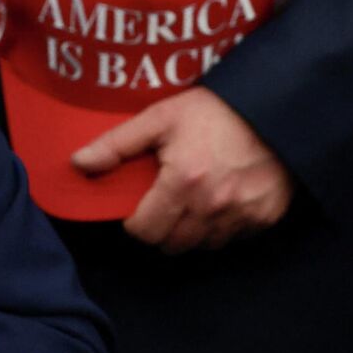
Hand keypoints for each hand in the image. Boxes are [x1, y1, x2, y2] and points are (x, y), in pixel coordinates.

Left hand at [71, 86, 293, 253]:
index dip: (135, 222)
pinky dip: (221, 228)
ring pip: (202, 246)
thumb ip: (116, 144)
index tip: (138, 207)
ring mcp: (242, 214)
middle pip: (172, 244)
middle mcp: (213, 206)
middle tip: (161, 206)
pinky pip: (233, 238)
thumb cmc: (213, 111)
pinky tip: (219, 203)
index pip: (144, 231)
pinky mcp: (266, 217)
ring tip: (189, 204)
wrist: (275, 107)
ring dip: (190, 232)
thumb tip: (78, 163)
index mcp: (183, 183)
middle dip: (160, 230)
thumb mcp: (160, 118)